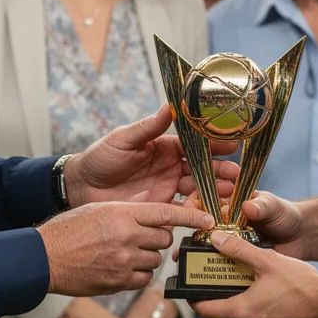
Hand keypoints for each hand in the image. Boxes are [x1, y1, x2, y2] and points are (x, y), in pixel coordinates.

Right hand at [38, 197, 215, 295]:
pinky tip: (120, 268)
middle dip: (157, 238)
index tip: (208, 218)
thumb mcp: (100, 208)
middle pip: (164, 239)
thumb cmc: (69, 229)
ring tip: (124, 252)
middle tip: (139, 236)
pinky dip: (137, 274)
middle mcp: (128, 237)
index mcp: (124, 213)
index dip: (192, 216)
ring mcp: (124, 262)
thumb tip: (151, 208)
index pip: (168, 213)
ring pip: (155, 260)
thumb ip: (129, 209)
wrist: (45, 257)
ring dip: (146, 257)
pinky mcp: (119, 282)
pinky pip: (144, 279)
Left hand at [64, 104, 239, 207]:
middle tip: (236, 174)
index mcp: (164, 146)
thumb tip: (169, 106)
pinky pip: (184, 209)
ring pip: (198, 187)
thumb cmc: (100, 158)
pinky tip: (211, 212)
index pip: (194, 143)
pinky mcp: (162, 207)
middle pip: (202, 167)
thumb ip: (147, 127)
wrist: (82, 188)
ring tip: (229, 193)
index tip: (231, 144)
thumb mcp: (123, 139)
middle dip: (220, 170)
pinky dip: (199, 210)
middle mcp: (170, 166)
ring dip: (215, 189)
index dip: (213, 144)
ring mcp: (167, 187)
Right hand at [175, 191, 305, 261]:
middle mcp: (229, 226)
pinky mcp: (242, 263)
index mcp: (232, 207)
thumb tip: (247, 207)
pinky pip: (226, 268)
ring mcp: (234, 245)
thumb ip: (262, 205)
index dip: (196, 209)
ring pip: (212, 251)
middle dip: (191, 240)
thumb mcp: (274, 206)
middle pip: (205, 232)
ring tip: (185, 264)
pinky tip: (206, 280)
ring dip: (198, 258)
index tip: (189, 214)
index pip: (209, 205)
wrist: (303, 237)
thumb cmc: (286, 214)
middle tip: (181, 248)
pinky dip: (216, 274)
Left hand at [191, 232, 317, 317]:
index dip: (194, 299)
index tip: (190, 289)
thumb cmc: (304, 285)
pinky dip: (257, 312)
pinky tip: (267, 296)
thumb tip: (216, 240)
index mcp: (243, 313)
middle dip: (219, 297)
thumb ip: (238, 250)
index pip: (205, 311)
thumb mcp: (267, 260)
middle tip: (221, 278)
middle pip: (222, 315)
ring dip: (240, 304)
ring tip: (246, 283)